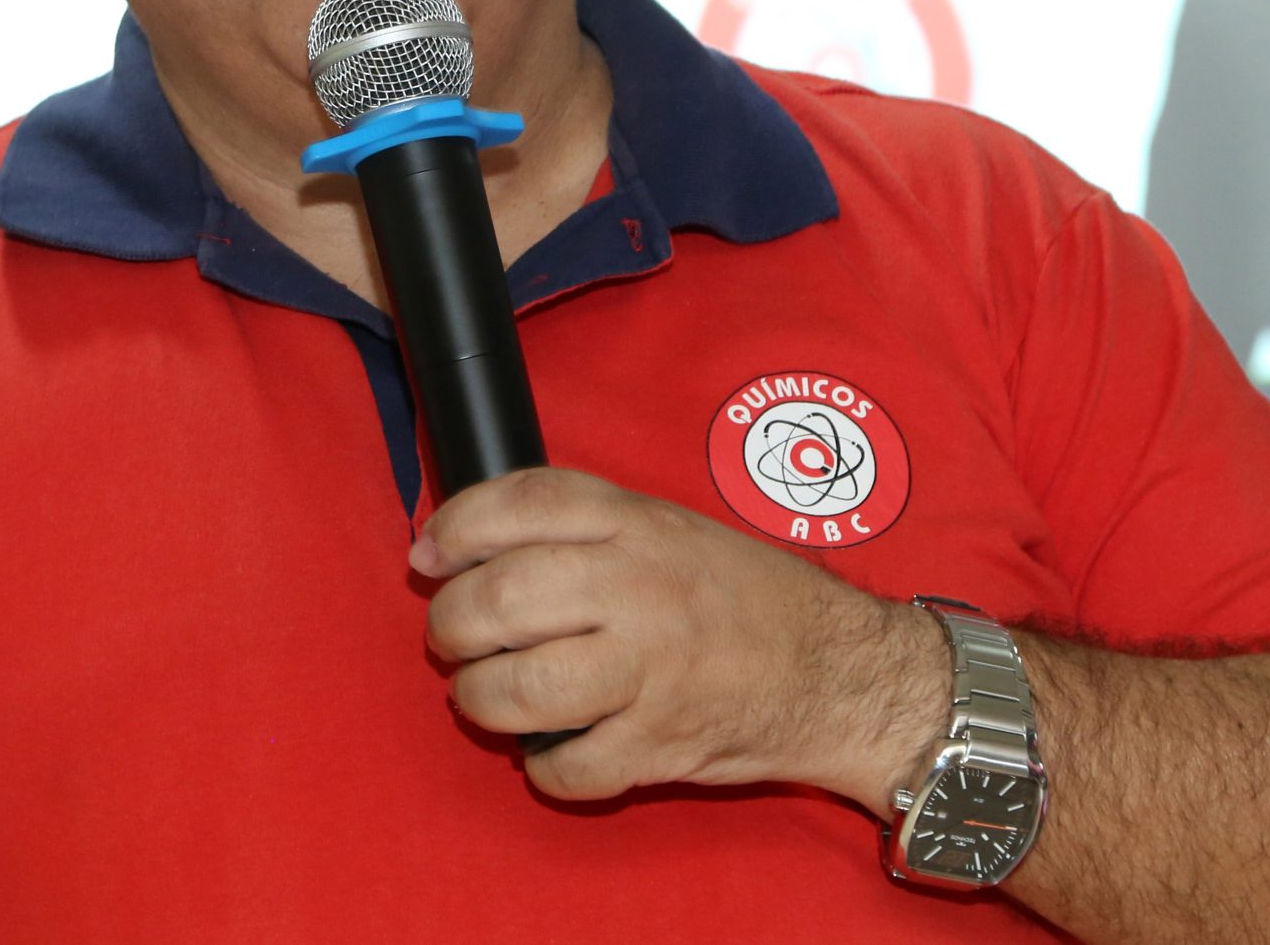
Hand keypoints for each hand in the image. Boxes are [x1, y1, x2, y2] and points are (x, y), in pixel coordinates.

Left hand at [411, 467, 941, 807]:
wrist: (840, 670)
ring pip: (518, 690)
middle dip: (452, 625)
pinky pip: (566, 767)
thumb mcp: (668, 526)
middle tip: (454, 638)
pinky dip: (543, 765)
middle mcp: (640, 588)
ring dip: (479, 700)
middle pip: (501, 599)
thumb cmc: (742, 597)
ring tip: (486, 696)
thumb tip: (464, 544)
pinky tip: (553, 748)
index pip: (521, 502)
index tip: (429, 555)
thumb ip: (581, 527)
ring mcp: (650, 669)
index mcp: (638, 523)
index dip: (457, 527)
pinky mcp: (661, 743)